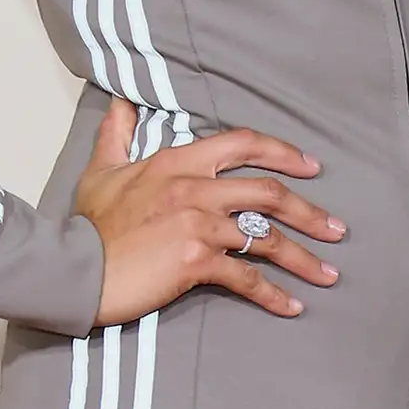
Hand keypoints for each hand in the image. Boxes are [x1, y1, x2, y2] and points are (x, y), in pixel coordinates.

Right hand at [75, 99, 343, 325]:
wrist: (74, 268)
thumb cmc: (88, 225)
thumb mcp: (102, 170)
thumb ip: (117, 133)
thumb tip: (121, 102)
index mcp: (179, 161)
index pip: (244, 144)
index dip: (282, 153)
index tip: (310, 166)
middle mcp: (196, 187)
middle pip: (268, 192)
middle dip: (309, 211)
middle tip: (335, 228)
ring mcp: (198, 223)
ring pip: (266, 236)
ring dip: (303, 257)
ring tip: (327, 272)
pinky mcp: (197, 261)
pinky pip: (246, 277)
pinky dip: (273, 294)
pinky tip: (291, 305)